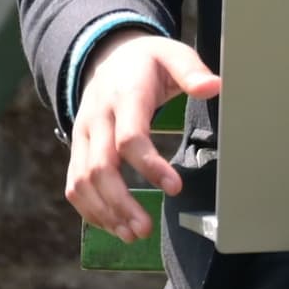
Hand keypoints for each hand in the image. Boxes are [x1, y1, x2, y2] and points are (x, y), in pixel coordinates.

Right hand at [68, 30, 221, 235]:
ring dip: (105, 212)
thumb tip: (213, 87)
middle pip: (100, 168)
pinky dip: (90, 209)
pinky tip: (114, 226)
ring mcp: (83, 135)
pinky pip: (74, 184)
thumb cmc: (146, 61)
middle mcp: (97, 118)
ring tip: (133, 234)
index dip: (151, 166)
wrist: (106, 55)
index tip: (175, 188)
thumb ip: (191, 70)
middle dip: (121, 202)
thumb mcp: (171, 53)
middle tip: (146, 228)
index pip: (130, 137)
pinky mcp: (77, 149)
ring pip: (82, 181)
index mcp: (124, 96)